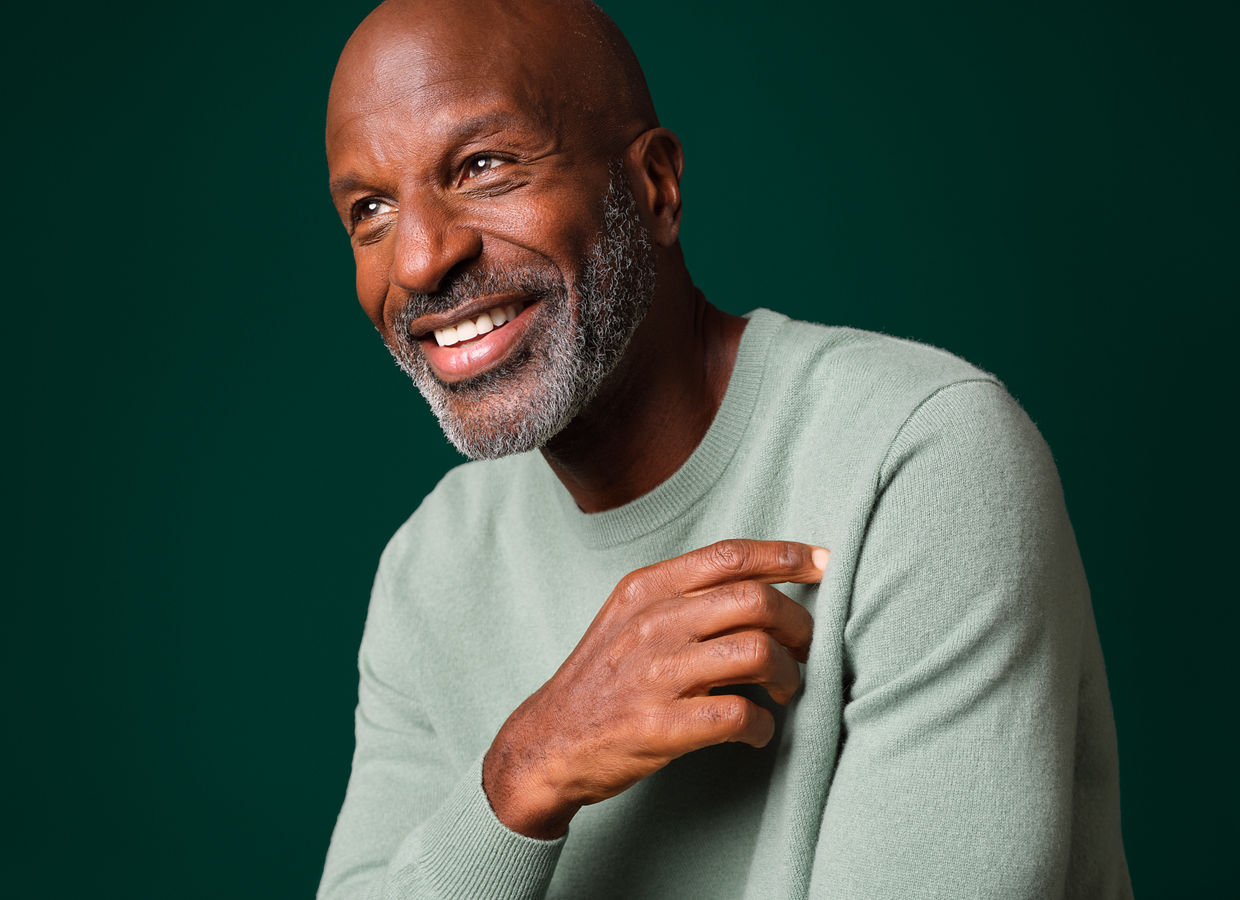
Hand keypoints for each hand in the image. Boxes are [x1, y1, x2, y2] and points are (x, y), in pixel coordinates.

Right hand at [482, 539, 827, 838]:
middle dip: (799, 624)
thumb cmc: (602, 677)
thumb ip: (683, 594)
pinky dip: (762, 726)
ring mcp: (656, 675)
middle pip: (756, 601)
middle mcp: (652, 623)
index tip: (822, 565)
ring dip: (787, 675)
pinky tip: (757, 731)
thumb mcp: (628, 615)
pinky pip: (739, 716)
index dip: (785, 557)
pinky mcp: (660, 726)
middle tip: (805, 646)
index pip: (730, 556)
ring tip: (784, 690)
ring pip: (757, 653)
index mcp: (647, 588)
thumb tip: (761, 580)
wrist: (548, 740)